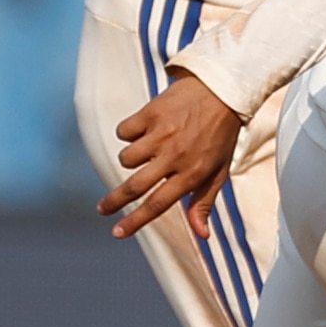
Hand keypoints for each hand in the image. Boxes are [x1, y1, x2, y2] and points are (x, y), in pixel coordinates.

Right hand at [103, 75, 244, 239]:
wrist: (223, 90)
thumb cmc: (220, 136)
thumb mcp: (219, 171)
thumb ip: (205, 203)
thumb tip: (202, 236)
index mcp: (192, 173)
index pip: (158, 204)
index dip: (135, 221)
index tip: (116, 233)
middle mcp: (175, 155)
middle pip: (134, 186)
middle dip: (113, 202)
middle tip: (102, 209)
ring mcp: (161, 133)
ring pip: (126, 158)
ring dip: (131, 159)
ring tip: (148, 149)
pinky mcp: (151, 113)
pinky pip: (124, 131)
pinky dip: (129, 132)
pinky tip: (144, 128)